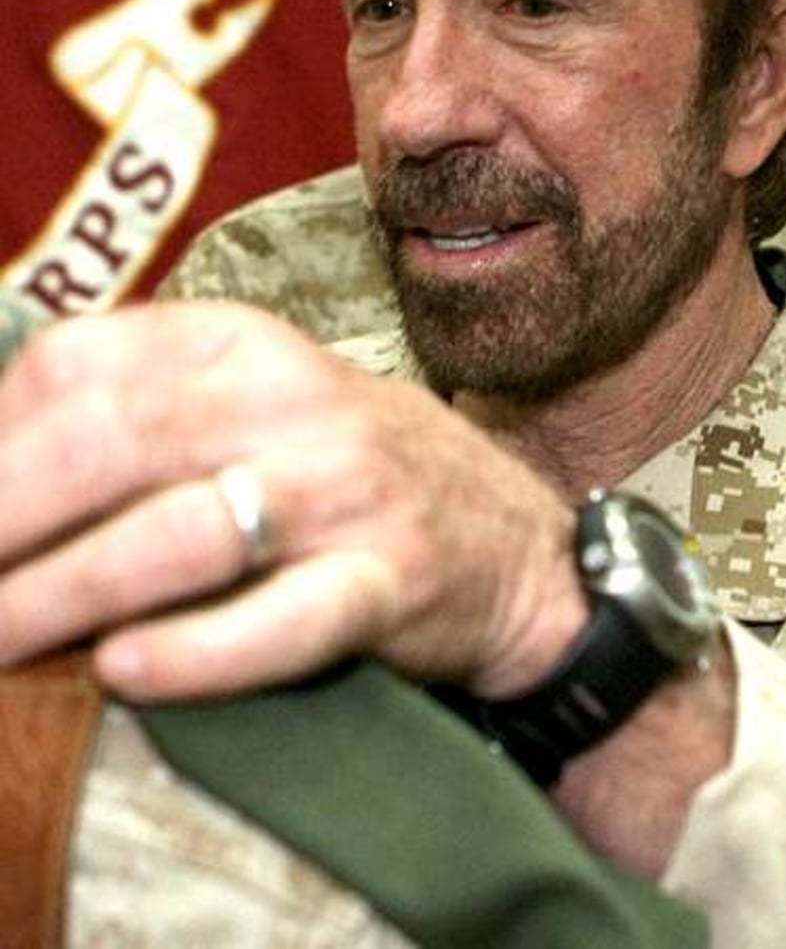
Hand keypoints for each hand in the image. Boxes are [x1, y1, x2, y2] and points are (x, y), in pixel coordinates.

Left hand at [0, 301, 585, 699]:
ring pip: (183, 536)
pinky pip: (283, 619)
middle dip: (3, 522)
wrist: (506, 536)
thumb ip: (138, 407)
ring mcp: (346, 490)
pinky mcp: (390, 580)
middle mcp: (293, 400)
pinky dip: (196, 653)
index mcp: (243, 342)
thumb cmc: (341, 470)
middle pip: (114, 443)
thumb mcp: (251, 400)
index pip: (80, 365)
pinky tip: (124, 673)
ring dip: (64, 597)